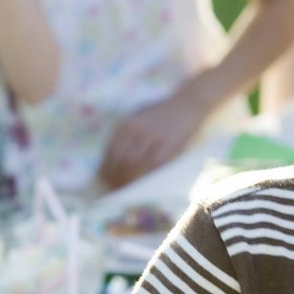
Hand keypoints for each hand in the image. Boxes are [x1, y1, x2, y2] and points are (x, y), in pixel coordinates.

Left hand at [98, 89, 213, 189]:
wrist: (188, 103)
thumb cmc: (163, 112)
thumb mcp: (139, 117)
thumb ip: (127, 133)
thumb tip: (113, 157)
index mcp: (127, 124)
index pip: (110, 152)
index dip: (105, 169)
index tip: (104, 180)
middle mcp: (136, 130)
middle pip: (120, 160)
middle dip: (115, 178)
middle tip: (115, 189)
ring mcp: (152, 137)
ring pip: (133, 164)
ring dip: (128, 179)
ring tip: (127, 189)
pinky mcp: (168, 144)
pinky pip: (153, 165)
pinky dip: (147, 176)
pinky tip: (144, 183)